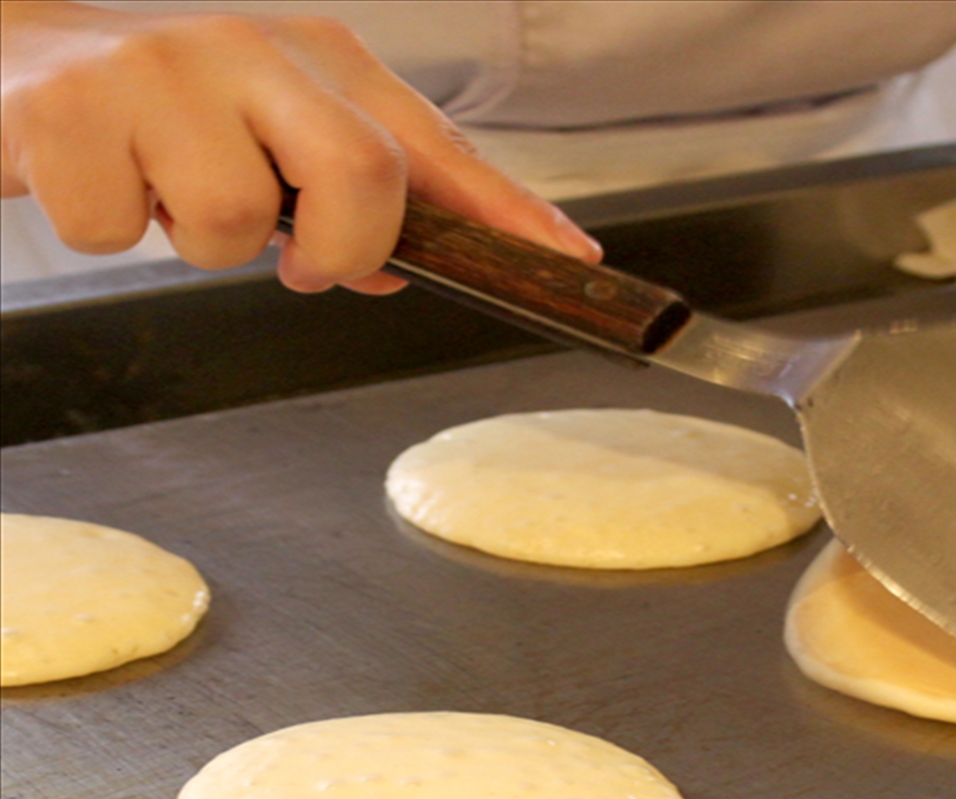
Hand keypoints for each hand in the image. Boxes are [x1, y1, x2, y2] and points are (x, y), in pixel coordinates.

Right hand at [0, 0, 600, 292]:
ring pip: (234, 224)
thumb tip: (409, 267)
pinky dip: (105, 230)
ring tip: (160, 187)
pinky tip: (94, 177)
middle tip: (292, 254)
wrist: (8, 55)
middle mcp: (251, 48)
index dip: (507, 213)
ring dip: (196, 241)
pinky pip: (119, 234)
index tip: (574, 262)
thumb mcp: (268, 130)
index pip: (434, 146)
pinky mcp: (68, 110)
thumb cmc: (158, 109)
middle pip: (363, 180)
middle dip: (338, 249)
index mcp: (318, 58)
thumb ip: (352, 194)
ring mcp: (160, 70)